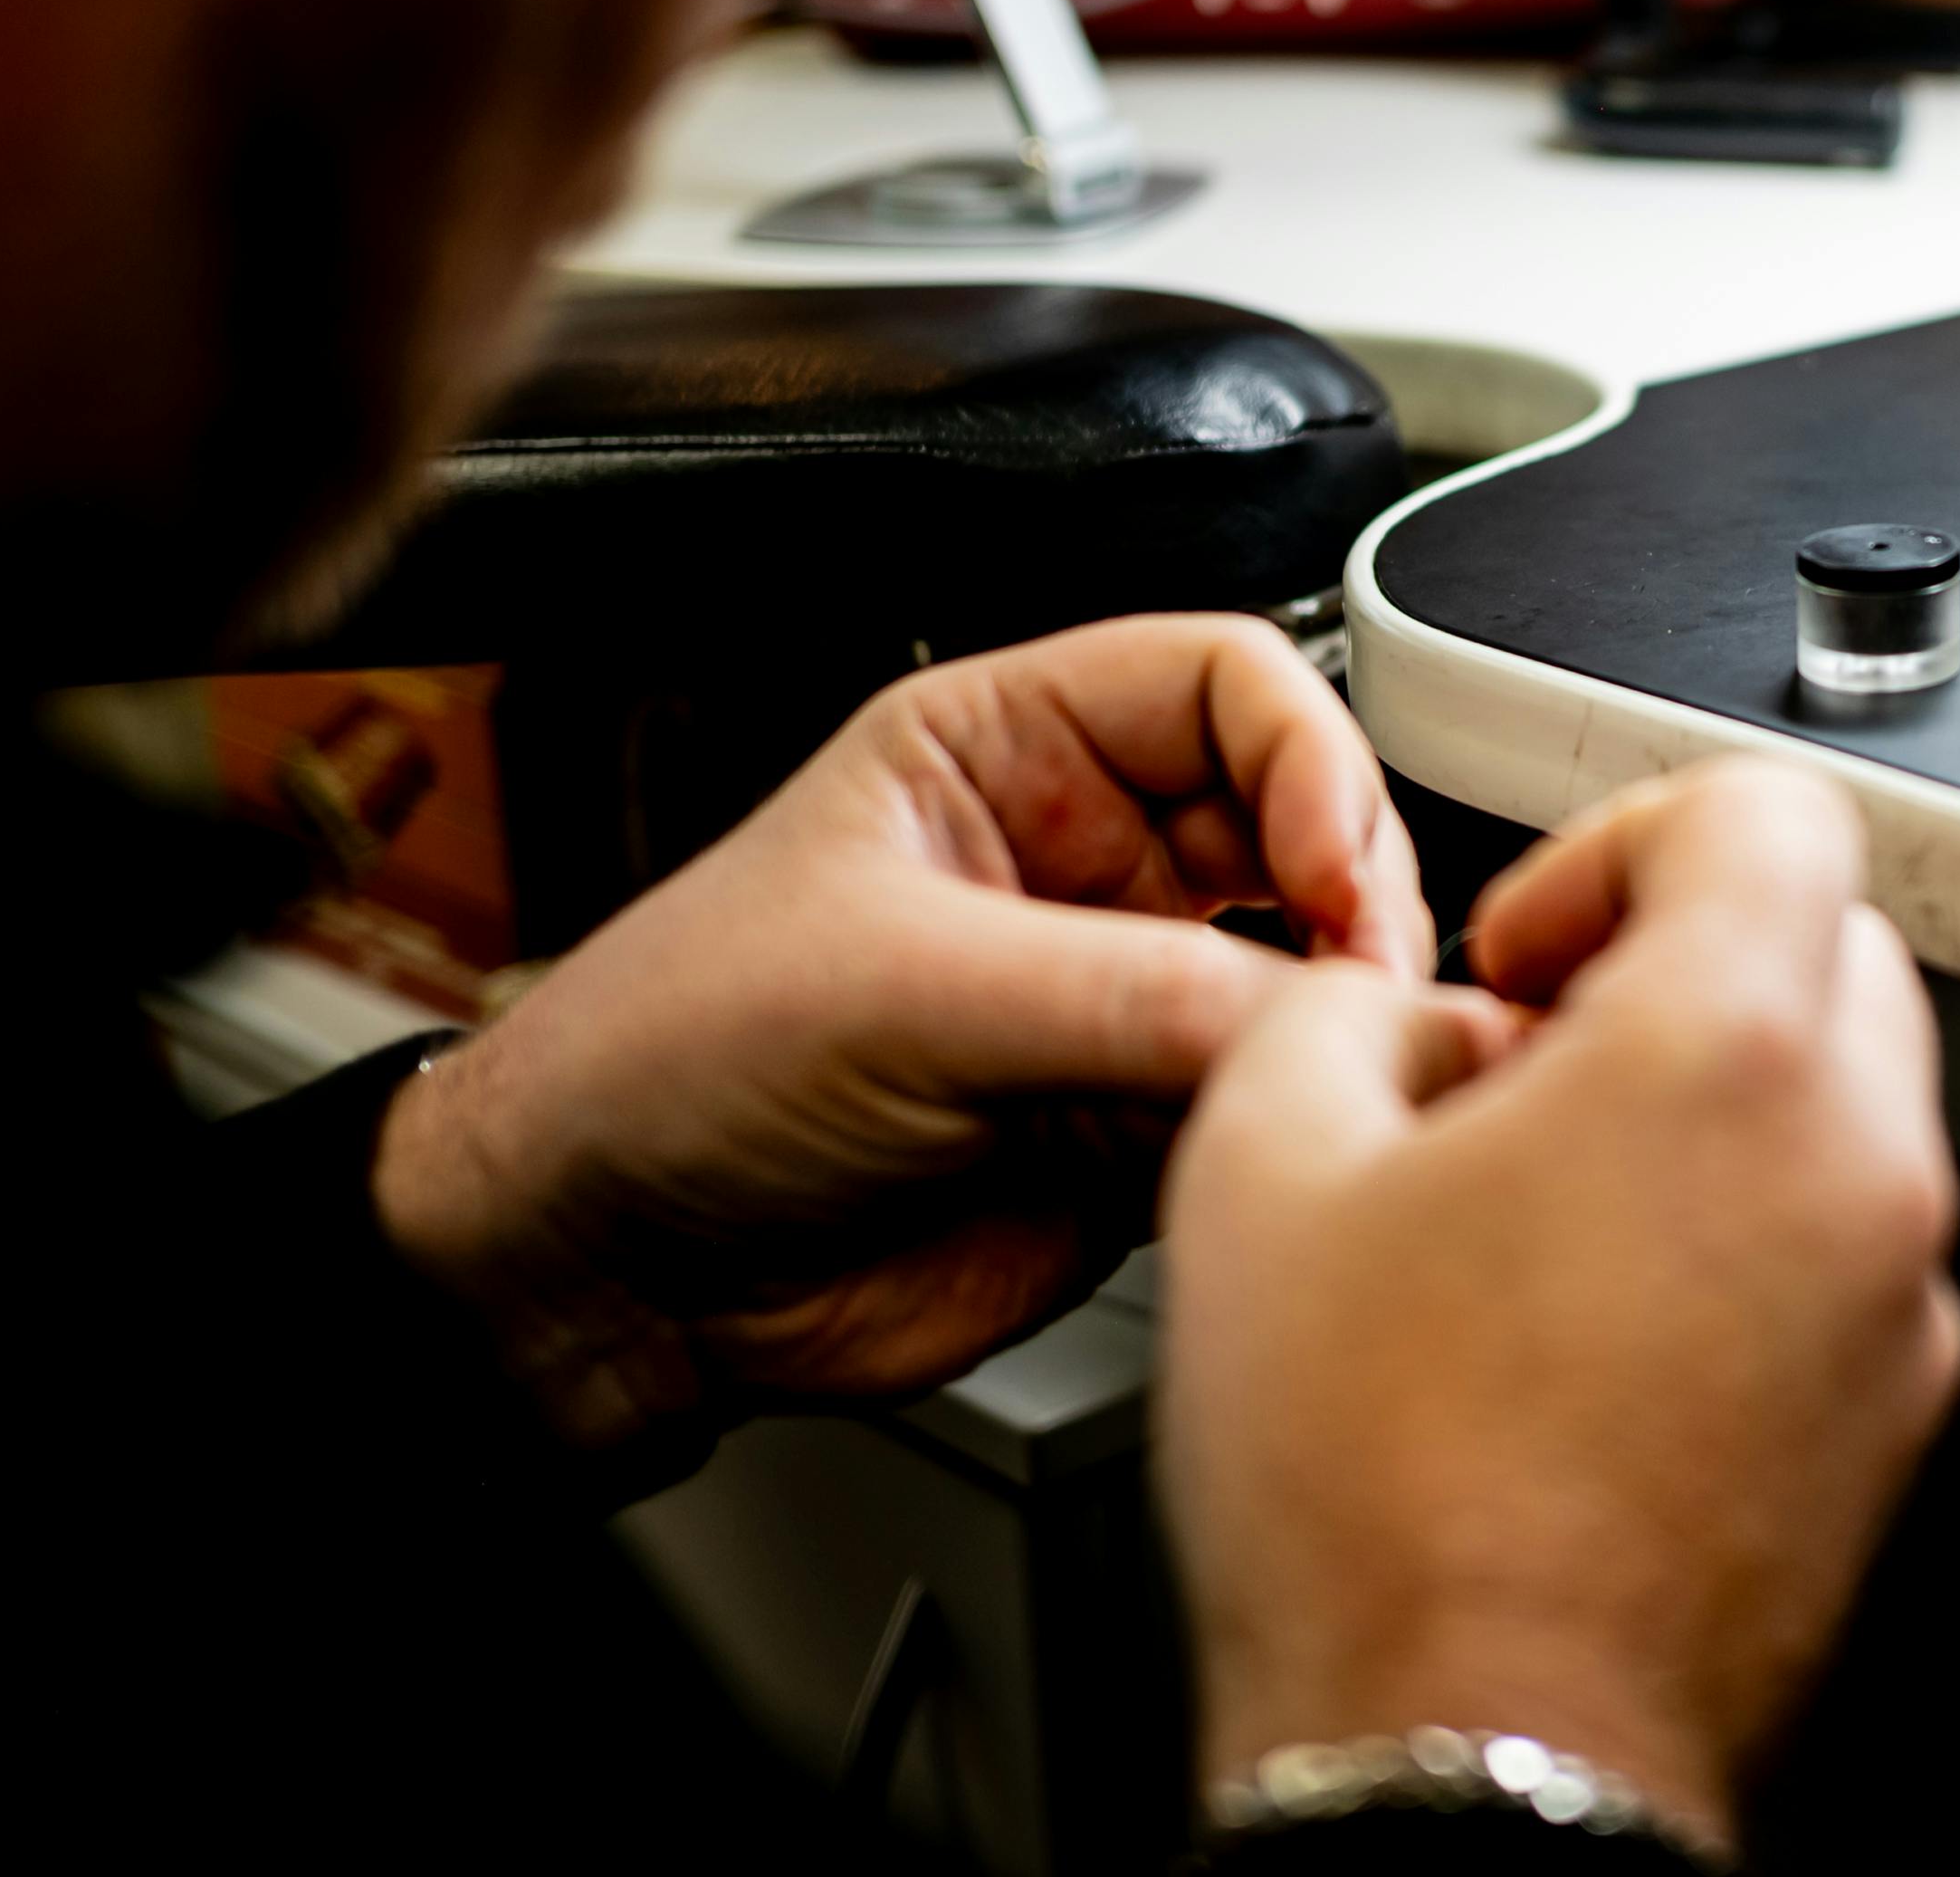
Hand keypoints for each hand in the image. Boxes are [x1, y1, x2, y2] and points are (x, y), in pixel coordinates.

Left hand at [373, 615, 1428, 1451]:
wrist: (600, 1275)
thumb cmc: (664, 1064)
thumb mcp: (897, 988)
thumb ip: (1123, 993)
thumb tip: (1317, 1010)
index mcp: (1012, 749)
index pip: (1233, 684)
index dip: (1308, 762)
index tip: (1327, 875)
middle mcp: (1087, 861)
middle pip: (1307, 825)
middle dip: (1357, 900)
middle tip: (1359, 992)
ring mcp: (1120, 1000)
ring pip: (1313, 976)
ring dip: (1350, 1024)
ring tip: (1340, 1079)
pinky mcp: (1139, 1137)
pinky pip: (1277, 1108)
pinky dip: (1312, 1127)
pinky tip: (1296, 1146)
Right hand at [1155, 758, 1959, 1847]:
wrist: (1467, 1756)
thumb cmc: (1379, 1498)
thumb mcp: (1260, 1161)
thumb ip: (1343, 1008)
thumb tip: (1400, 1014)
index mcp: (1728, 1054)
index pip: (1763, 812)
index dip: (1619, 842)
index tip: (1534, 941)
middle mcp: (1856, 1166)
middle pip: (1823, 949)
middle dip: (1674, 972)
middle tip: (1526, 1068)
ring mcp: (1896, 1307)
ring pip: (1840, 1113)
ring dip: (1710, 1114)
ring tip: (1537, 1221)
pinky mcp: (1891, 1427)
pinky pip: (1839, 1260)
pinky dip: (1743, 1248)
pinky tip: (1587, 1339)